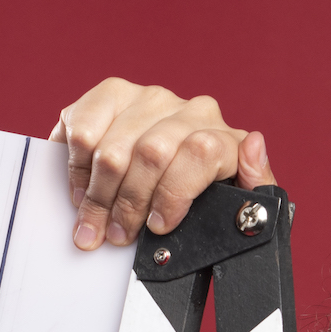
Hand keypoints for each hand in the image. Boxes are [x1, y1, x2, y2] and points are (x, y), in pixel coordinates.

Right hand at [49, 78, 277, 251]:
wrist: (173, 179)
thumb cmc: (204, 199)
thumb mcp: (238, 205)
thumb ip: (255, 184)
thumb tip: (254, 145)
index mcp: (224, 137)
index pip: (201, 151)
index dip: (173, 194)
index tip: (158, 227)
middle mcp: (189, 110)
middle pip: (150, 154)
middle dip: (128, 206)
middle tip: (116, 236)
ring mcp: (149, 98)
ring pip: (113, 147)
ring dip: (97, 196)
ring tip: (93, 223)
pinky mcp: (112, 95)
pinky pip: (83, 125)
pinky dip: (75, 166)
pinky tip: (81, 189)